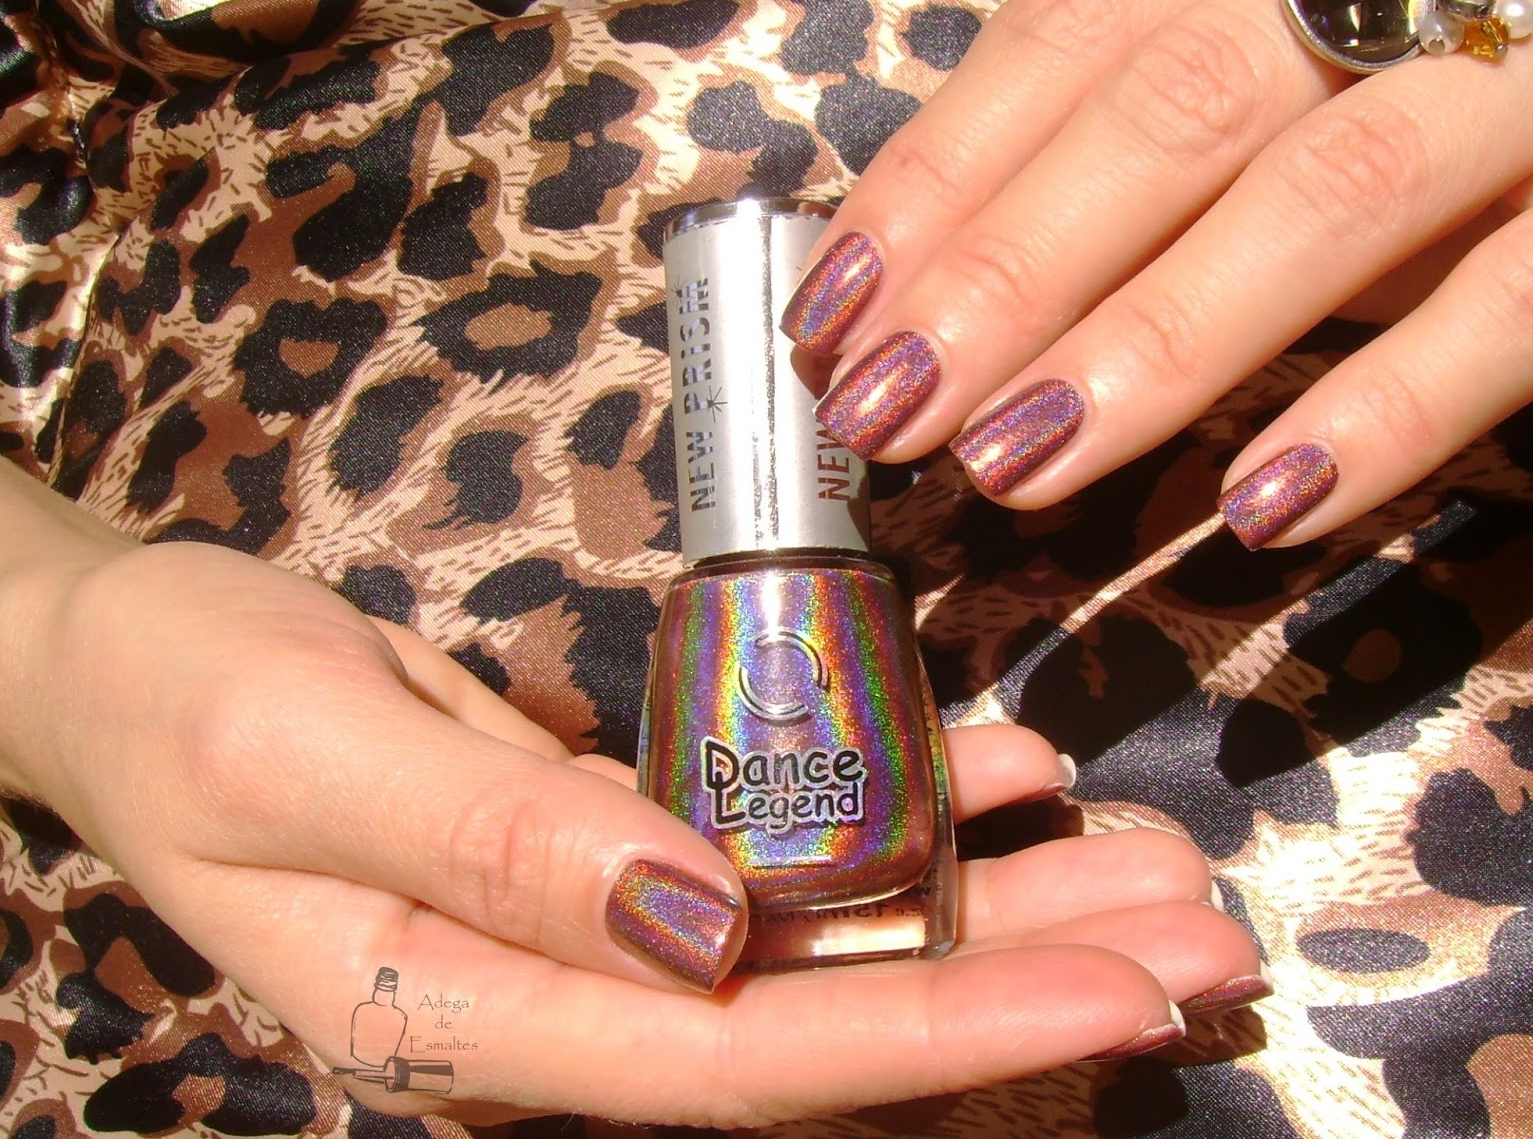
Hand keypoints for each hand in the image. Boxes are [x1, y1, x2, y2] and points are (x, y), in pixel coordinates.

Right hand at [0, 462, 1262, 1125]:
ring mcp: (595, 932)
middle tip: (1202, 941)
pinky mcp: (613, 852)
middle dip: (1020, 984)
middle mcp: (561, 1002)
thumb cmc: (187, 701)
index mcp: (477, 1019)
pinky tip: (1010, 768)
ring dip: (996, 902)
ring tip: (1153, 867)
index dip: (939, 1034)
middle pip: (825, 1021)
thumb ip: (496, 851)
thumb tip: (701, 925)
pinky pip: (783, 849)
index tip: (1117, 998)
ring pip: (828, 938)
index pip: (745, 1058)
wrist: (133, 672)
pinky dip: (901, 810)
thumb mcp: (304, 756)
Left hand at [782, 0, 1532, 547]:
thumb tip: (941, 287)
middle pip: (1175, 103)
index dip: (941, 170)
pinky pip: (1529, 300)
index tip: (833, 311)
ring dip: (1154, 342)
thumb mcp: (1289, 67)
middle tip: (887, 410)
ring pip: (1333, 194)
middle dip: (1010, 268)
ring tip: (1016, 466)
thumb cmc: (1456, 57)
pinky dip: (1389, 408)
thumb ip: (1147, 146)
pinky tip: (1262, 507)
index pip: (1076, 24)